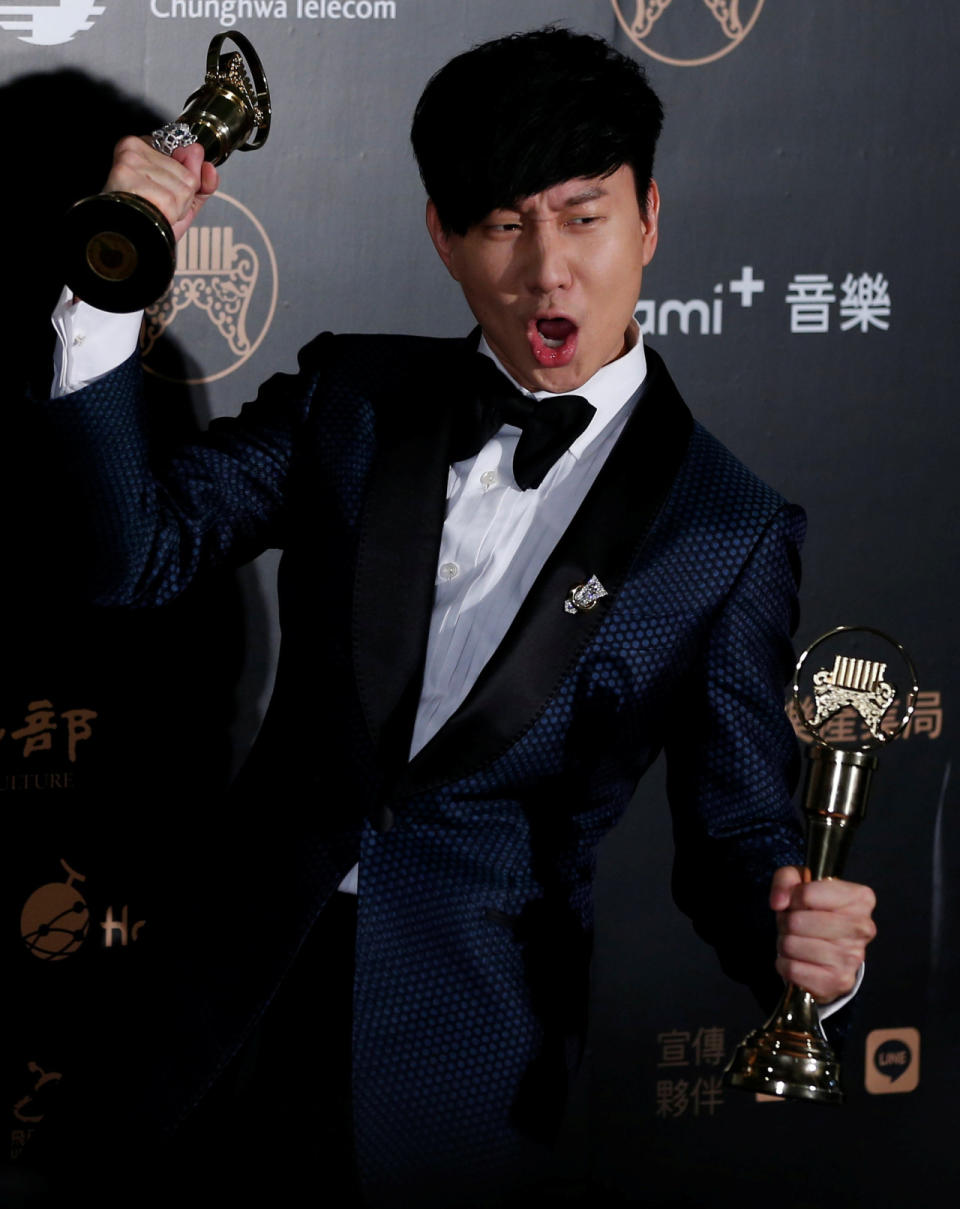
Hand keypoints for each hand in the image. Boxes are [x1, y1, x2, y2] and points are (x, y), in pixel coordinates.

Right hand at [103, 136, 219, 242]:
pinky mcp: (131, 179)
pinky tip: (151, 214)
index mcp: (145, 147)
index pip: (191, 154)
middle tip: (158, 204)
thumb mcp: (183, 199)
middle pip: (189, 175)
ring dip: (175, 208)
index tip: (168, 190)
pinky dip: (168, 215)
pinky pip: (171, 200)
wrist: (135, 244)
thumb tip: (209, 168)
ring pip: (183, 188)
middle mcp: (135, 150)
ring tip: (154, 209)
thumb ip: (202, 182)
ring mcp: (132, 163)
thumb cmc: (153, 221)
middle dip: (181, 198)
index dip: (186, 182)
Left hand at [770, 866, 875, 1003]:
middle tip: (795, 924)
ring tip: (798, 940)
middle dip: (787, 922)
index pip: (806, 894)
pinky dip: (785, 964)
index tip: (799, 902)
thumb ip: (786, 878)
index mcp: (860, 898)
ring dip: (785, 943)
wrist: (829, 951)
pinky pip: (791, 969)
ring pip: (791, 945)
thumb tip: (779, 903)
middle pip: (797, 922)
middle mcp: (863, 928)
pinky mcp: (839, 981)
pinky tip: (799, 960)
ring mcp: (853, 957)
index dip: (793, 898)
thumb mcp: (800, 882)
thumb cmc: (814, 910)